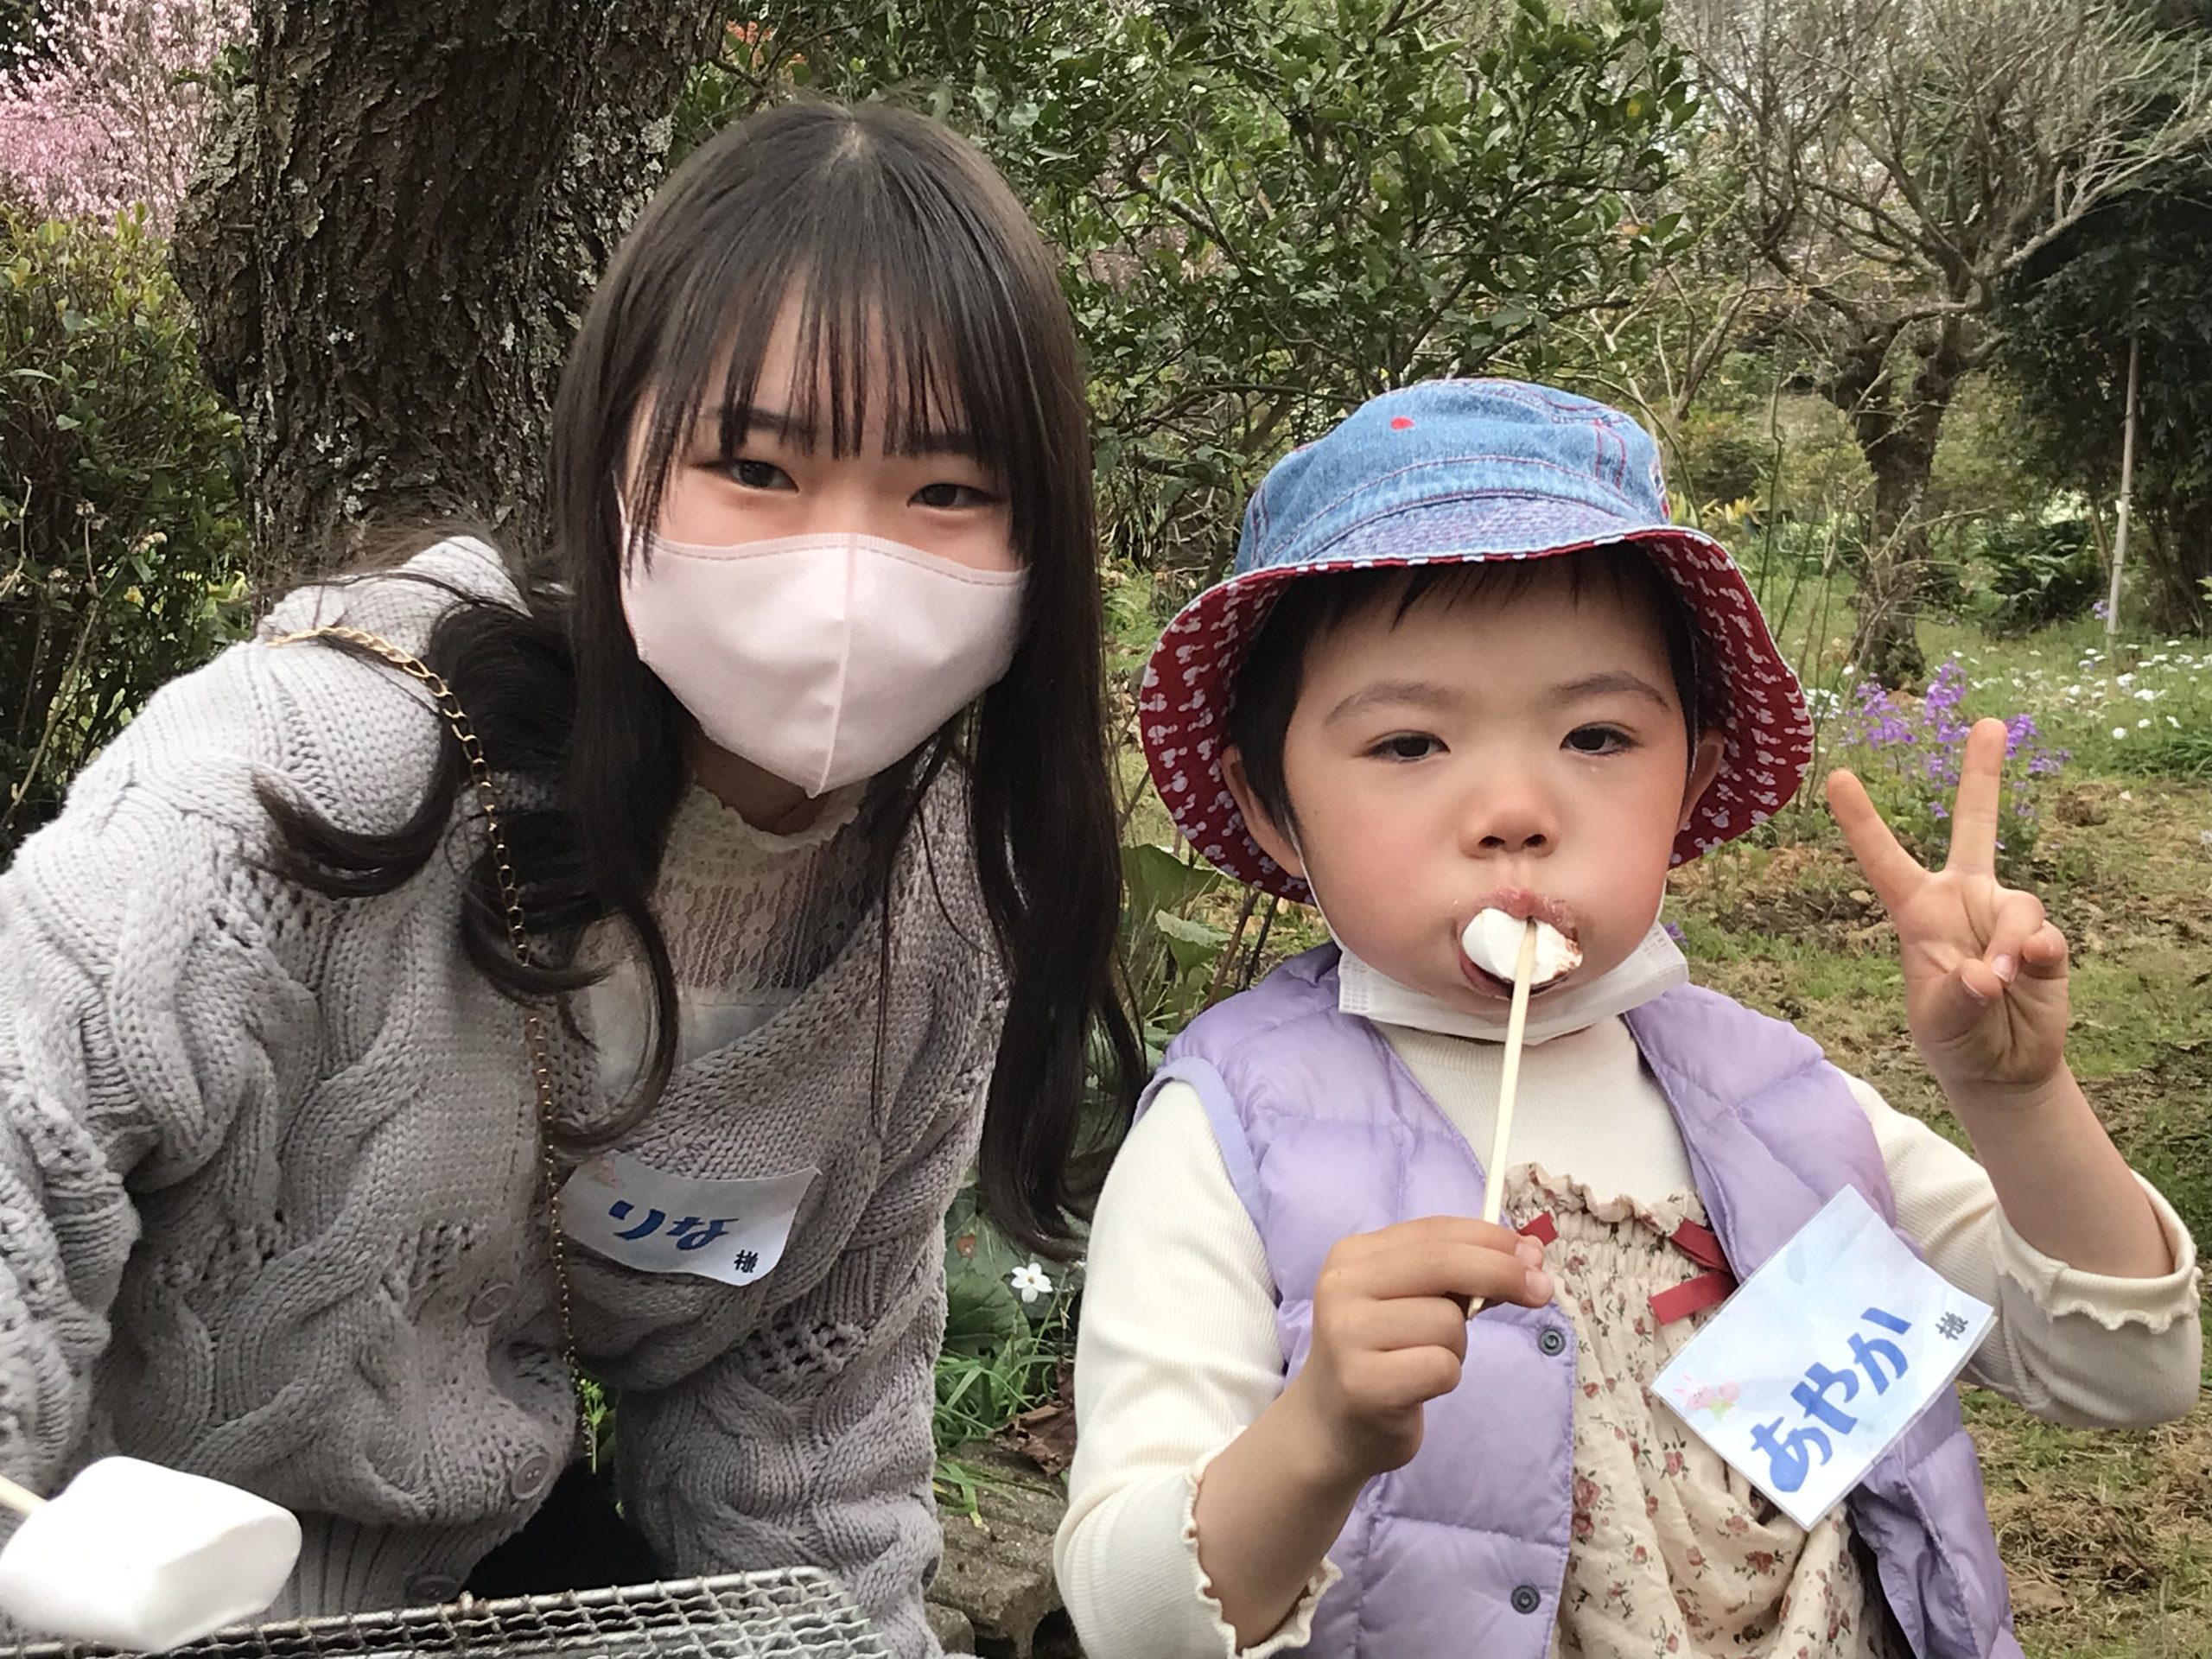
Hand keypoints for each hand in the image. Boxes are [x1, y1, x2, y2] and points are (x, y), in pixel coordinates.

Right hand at [1282, 1216, 1551, 1483]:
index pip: (1434, 1232)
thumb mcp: (1407, 1300)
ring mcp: (1348, 1335)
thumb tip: (1527, 1258)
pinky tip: (1419, 1386)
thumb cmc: (1382, 1355)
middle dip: (1503, 1273)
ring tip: (1425, 1360)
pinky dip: (1447, 1377)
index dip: (1492, 1239)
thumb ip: (1451, 1273)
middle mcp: (1342, 1287)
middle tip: (1542, 1291)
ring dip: (1456, 1345)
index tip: (1534, 1255)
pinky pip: (1442, 1366)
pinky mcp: (1364, 1383)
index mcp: (1353, 1256)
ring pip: (1448, 1322)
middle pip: (1444, 1264)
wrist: (1330, 1426)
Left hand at [1826, 717, 2070, 1094]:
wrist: (2003, 1066)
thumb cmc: (1954, 1036)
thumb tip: (1987, 973)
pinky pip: (2044, 933)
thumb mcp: (1938, 1021)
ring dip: (2008, 943)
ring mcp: (2005, 915)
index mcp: (1917, 911)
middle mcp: (1963, 899)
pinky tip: (2026, 974)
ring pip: (2017, 905)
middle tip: (1987, 721)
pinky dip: (2036, 955)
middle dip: (1982, 775)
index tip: (1836, 776)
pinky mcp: (2044, 938)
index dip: (1862, 820)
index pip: (1883, 860)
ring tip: (1996, 982)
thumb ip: (1957, 996)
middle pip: (1973, 826)